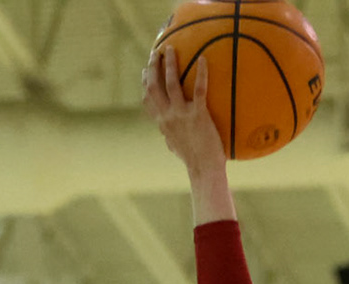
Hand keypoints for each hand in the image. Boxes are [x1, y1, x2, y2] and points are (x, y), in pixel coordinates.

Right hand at [142, 44, 224, 172]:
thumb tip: (166, 134)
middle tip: (156, 53)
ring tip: (171, 49)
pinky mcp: (198, 114)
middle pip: (154, 87)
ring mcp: (181, 114)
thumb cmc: (193, 159)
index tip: (144, 71)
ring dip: (170, 64)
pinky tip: (203, 59)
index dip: (145, 83)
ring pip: (171, 83)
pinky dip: (201, 73)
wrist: (204, 169)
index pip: (147, 99)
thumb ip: (169, 135)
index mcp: (162, 123)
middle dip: (152, 67)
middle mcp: (168, 116)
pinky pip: (199, 89)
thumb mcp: (175, 146)